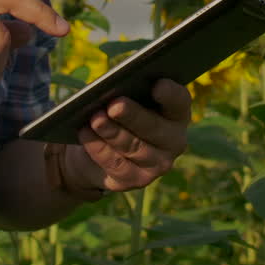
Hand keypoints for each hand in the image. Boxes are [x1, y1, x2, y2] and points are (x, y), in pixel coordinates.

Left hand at [65, 79, 191, 192]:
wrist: (98, 152)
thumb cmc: (117, 116)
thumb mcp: (123, 100)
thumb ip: (125, 94)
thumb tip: (110, 94)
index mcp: (176, 112)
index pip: (179, 101)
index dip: (170, 93)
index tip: (157, 84)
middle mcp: (174, 140)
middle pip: (154, 127)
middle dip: (132, 115)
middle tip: (114, 105)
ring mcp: (159, 163)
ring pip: (134, 147)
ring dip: (112, 132)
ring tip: (95, 119)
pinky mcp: (138, 180)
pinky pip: (117, 164)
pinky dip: (98, 148)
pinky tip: (85, 133)